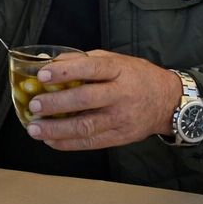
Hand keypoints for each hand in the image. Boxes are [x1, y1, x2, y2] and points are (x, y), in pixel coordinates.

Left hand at [25, 51, 181, 150]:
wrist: (169, 101)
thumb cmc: (136, 77)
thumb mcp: (115, 60)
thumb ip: (83, 60)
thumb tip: (48, 61)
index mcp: (119, 70)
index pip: (90, 68)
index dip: (65, 72)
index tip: (42, 75)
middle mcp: (121, 94)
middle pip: (86, 100)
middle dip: (56, 104)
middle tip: (34, 106)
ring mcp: (121, 118)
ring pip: (86, 126)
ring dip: (56, 129)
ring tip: (35, 128)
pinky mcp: (120, 137)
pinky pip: (91, 142)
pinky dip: (68, 143)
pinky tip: (51, 141)